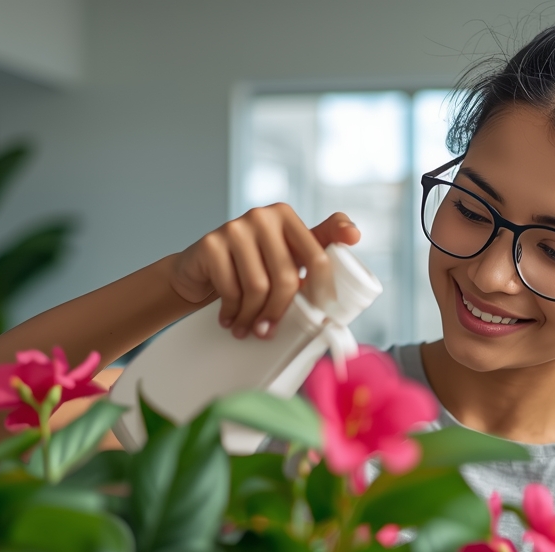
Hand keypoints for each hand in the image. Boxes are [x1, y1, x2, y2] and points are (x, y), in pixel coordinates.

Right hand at [167, 203, 360, 338]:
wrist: (199, 270)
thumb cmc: (251, 265)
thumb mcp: (285, 254)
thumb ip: (317, 245)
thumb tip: (355, 235)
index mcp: (286, 216)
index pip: (316, 257)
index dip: (322, 289)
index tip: (321, 312)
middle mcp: (263, 216)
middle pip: (286, 277)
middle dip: (279, 312)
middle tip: (268, 332)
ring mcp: (235, 227)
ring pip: (258, 287)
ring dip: (253, 316)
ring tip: (247, 328)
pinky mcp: (211, 243)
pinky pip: (231, 289)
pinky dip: (232, 312)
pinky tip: (229, 319)